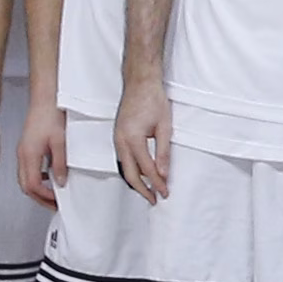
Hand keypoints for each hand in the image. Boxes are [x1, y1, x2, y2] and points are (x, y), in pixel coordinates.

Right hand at [16, 101, 67, 206]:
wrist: (45, 99)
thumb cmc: (51, 115)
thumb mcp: (60, 142)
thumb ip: (59, 164)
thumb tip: (59, 182)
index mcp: (29, 155)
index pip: (33, 186)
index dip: (45, 196)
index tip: (57, 200)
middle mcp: (22, 155)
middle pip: (26, 186)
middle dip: (40, 198)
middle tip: (54, 204)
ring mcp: (22, 152)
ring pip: (25, 179)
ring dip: (38, 190)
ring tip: (53, 194)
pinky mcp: (26, 148)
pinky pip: (27, 170)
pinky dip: (36, 179)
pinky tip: (48, 177)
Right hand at [115, 88, 172, 202]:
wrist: (140, 82)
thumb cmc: (153, 99)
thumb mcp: (164, 127)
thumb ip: (163, 152)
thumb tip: (163, 173)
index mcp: (132, 139)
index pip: (147, 169)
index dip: (157, 183)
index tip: (165, 192)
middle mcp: (120, 141)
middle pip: (130, 174)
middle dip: (143, 189)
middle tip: (155, 199)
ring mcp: (117, 138)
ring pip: (124, 168)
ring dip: (136, 181)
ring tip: (149, 191)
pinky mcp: (118, 136)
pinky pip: (122, 159)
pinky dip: (131, 170)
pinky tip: (141, 174)